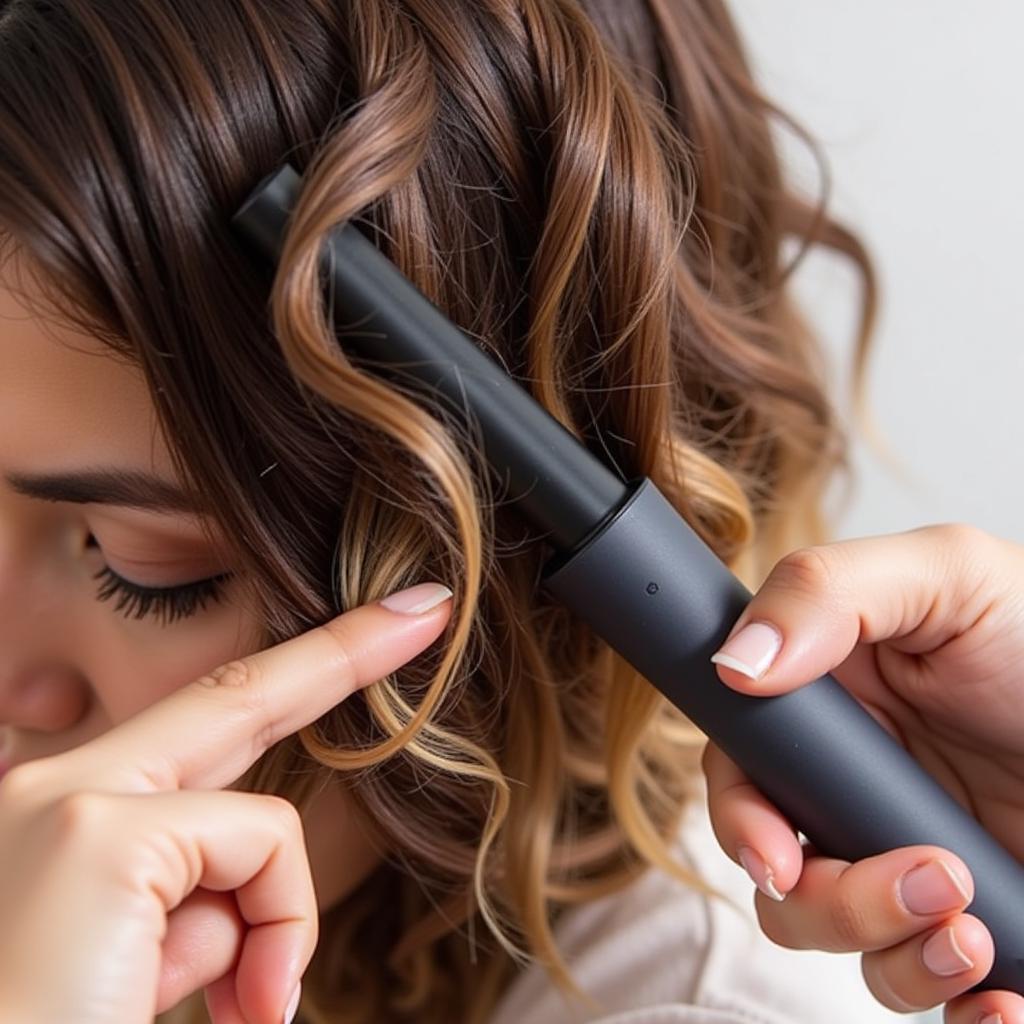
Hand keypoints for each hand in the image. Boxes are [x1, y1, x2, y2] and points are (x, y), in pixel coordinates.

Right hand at [0, 580, 452, 1023]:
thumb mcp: (133, 964)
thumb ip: (188, 906)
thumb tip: (245, 913)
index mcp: (61, 815)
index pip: (195, 720)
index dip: (289, 671)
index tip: (379, 623)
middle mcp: (53, 786)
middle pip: (233, 697)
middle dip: (344, 649)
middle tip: (430, 606)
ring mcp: (71, 801)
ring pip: (261, 822)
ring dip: (270, 929)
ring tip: (223, 1012)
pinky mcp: (101, 838)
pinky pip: (261, 855)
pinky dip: (273, 937)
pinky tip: (222, 1008)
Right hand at [702, 524, 1023, 1023]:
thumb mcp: (947, 575)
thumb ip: (825, 594)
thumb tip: (736, 664)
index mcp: (831, 714)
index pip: (741, 778)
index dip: (744, 825)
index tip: (778, 856)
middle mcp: (858, 793)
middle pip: (784, 882)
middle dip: (835, 904)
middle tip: (927, 877)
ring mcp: (915, 860)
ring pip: (850, 946)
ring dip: (897, 958)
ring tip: (973, 931)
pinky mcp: (980, 922)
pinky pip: (938, 991)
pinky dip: (964, 1012)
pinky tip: (1000, 1001)